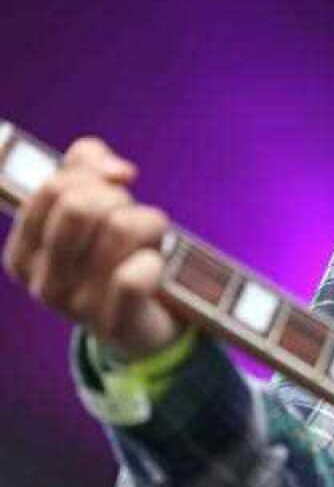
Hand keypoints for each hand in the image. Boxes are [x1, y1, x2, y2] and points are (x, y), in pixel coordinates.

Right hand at [3, 137, 182, 360]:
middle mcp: (42, 282)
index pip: (52, 187)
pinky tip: (154, 270)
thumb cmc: (119, 252)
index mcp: (24, 251)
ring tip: (149, 244)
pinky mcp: (115, 324)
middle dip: (119, 200)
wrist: (150, 318)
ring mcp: (76, 307)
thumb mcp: (98, 200)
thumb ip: (88, 163)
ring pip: (119, 229)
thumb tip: (117, 170)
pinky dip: (155, 262)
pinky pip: (133, 277)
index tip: (113, 190)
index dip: (93, 177)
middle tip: (132, 221)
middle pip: (81, 206)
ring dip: (149, 225)